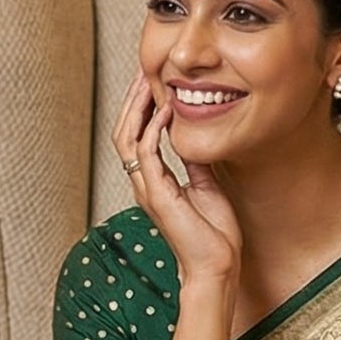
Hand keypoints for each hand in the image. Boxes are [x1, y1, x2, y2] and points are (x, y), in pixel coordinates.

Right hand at [111, 68, 241, 304]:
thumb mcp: (207, 186)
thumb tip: (195, 135)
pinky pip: (146, 153)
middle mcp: (144, 183)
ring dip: (137, 107)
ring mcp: (147, 189)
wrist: (216, 267)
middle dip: (133, 99)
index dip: (141, 107)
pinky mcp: (157, 195)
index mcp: (154, 181)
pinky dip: (153, 128)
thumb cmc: (213, 235)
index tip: (153, 81)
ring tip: (149, 82)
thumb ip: (196, 162)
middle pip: (124, 131)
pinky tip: (165, 109)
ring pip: (127, 138)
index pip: (137, 135)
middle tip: (144, 71)